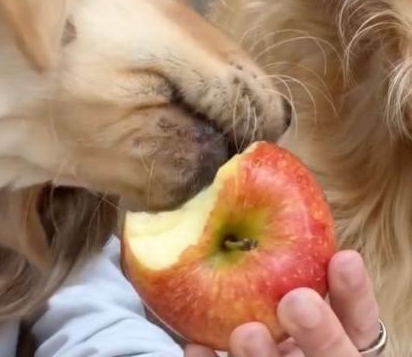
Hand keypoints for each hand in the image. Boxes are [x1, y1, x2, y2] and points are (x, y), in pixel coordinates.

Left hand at [183, 251, 379, 356]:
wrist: (249, 345)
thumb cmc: (263, 305)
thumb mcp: (288, 288)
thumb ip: (286, 266)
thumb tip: (240, 213)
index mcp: (339, 339)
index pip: (359, 322)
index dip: (354, 293)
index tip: (344, 257)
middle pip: (330, 356)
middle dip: (319, 331)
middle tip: (296, 301)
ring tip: (246, 333)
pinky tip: (196, 347)